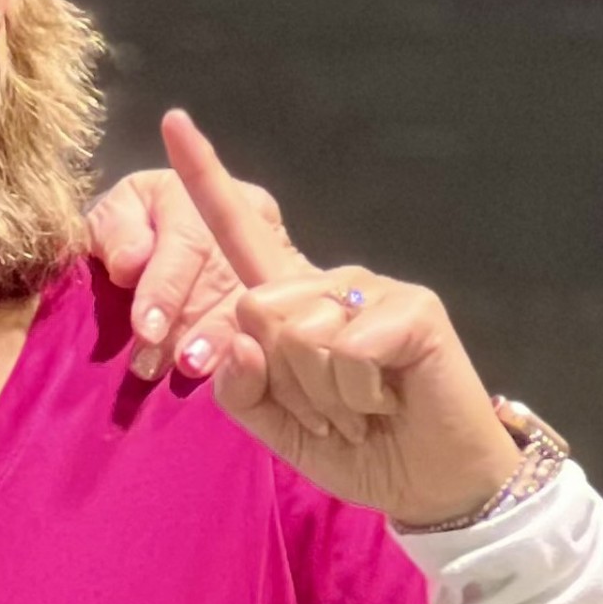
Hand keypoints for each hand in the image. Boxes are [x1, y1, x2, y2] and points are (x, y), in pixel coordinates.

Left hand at [85, 158, 310, 381]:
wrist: (155, 238)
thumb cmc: (128, 233)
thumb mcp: (111, 222)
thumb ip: (114, 235)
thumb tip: (131, 263)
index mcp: (194, 193)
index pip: (186, 242)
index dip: (166, 289)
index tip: (146, 329)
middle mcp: (245, 214)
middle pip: (226, 276)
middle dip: (197, 325)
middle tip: (173, 364)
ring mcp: (274, 248)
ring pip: (256, 300)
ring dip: (225, 342)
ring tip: (196, 371)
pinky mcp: (292, 282)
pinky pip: (279, 318)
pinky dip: (255, 350)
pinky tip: (238, 374)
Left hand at [161, 110, 521, 525]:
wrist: (429, 483)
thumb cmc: (357, 448)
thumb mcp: (277, 427)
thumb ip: (240, 388)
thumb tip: (237, 335)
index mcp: (289, 304)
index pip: (238, 234)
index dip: (205, 179)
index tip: (173, 120)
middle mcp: (326, 284)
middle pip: (253, 309)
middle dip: (284, 383)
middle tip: (331, 408)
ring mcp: (371, 289)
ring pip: (297, 334)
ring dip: (323, 396)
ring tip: (361, 406)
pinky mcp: (412, 307)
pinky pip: (345, 350)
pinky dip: (357, 395)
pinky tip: (388, 399)